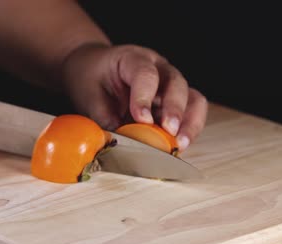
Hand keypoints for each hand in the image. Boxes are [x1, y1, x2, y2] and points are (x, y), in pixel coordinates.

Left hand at [62, 44, 207, 151]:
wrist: (94, 68)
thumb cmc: (90, 78)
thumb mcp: (88, 95)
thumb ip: (104, 118)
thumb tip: (119, 144)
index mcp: (133, 58)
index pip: (145, 74)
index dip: (145, 98)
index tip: (142, 119)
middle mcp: (158, 67)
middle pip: (176, 84)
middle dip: (175, 110)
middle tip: (169, 133)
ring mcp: (169, 83)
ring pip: (192, 98)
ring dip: (189, 123)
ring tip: (180, 145)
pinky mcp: (173, 101)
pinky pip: (190, 113)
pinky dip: (187, 130)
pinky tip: (177, 146)